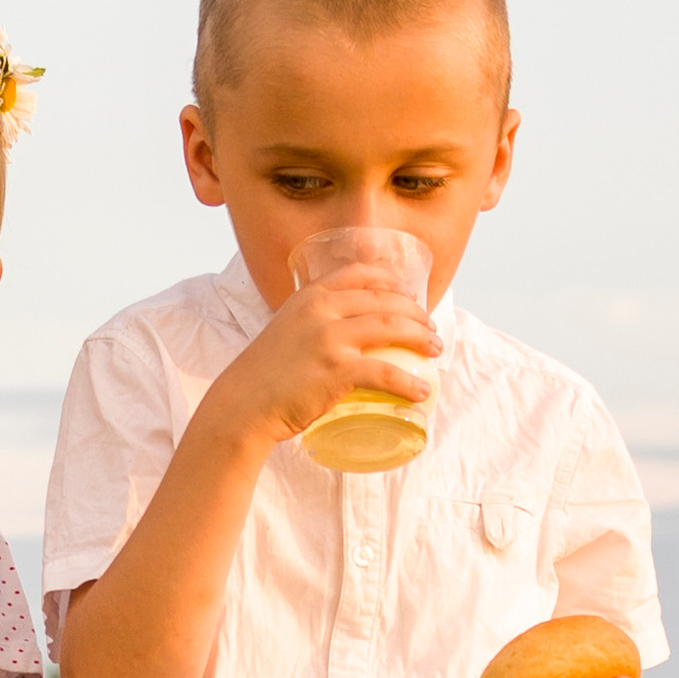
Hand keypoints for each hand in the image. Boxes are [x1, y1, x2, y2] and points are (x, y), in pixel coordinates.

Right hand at [206, 267, 439, 455]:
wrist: (243, 404)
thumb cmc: (266, 375)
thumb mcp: (287, 330)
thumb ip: (312, 322)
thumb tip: (341, 330)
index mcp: (311, 295)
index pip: (362, 273)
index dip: (392, 281)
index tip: (409, 295)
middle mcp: (322, 308)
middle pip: (385, 299)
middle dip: (416, 312)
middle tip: (430, 329)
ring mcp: (330, 338)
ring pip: (391, 327)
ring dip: (421, 337)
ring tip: (435, 350)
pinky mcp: (336, 370)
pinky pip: (385, 373)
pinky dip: (408, 382)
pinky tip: (421, 391)